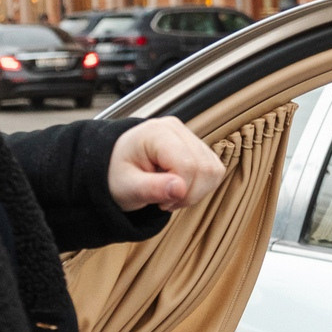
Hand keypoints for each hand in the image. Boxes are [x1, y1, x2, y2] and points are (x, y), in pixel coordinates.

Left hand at [108, 116, 224, 213]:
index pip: (188, 165)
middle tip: (165, 201)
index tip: (160, 202)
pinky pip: (215, 171)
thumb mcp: (126, 187)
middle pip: (205, 169)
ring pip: (214, 171)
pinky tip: (180, 188)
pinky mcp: (199, 148)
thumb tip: (179, 188)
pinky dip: (201, 187)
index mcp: (156, 133)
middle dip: (189, 194)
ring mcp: (189, 136)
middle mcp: (176, 129)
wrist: (116, 167)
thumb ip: (152, 188)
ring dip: (196, 192)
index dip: (180, 192)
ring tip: (171, 194)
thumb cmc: (118, 174)